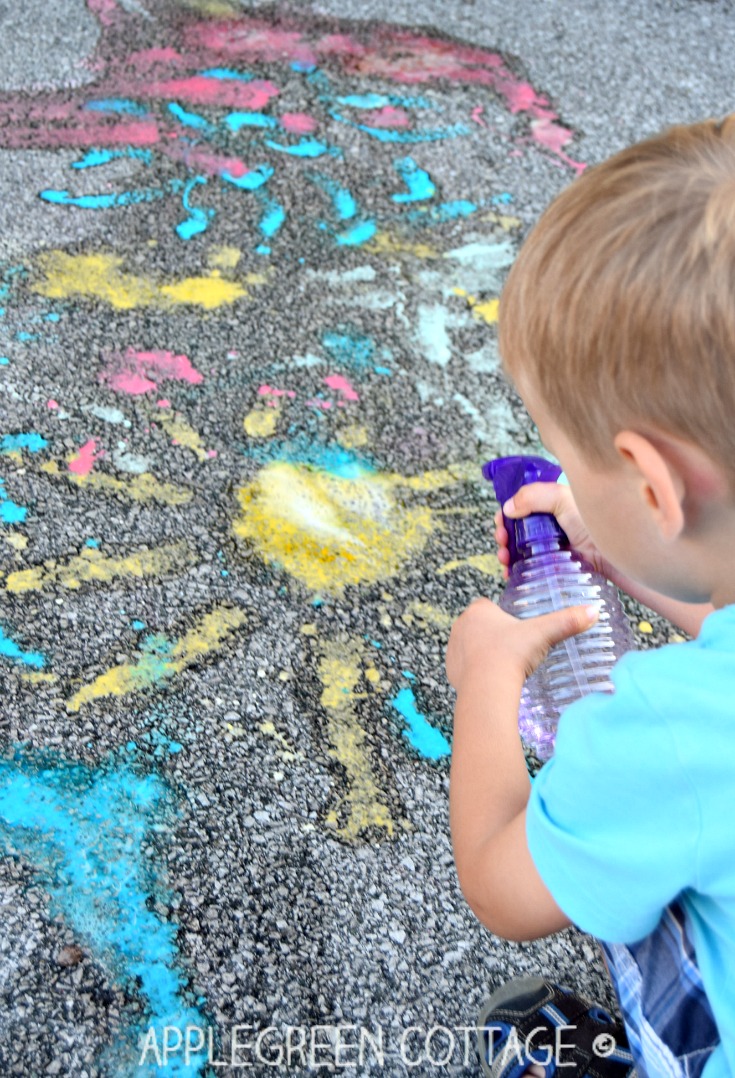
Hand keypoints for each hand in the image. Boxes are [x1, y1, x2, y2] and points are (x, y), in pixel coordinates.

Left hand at [446, 597, 597, 692]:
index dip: (503, 616)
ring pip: (471, 646)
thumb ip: (567, 621)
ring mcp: (453, 649)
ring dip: (484, 653)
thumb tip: (594, 610)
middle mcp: (461, 626)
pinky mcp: (451, 670)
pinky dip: (476, 671)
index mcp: (478, 610)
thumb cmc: (512, 655)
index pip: (489, 606)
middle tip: (514, 649)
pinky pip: (465, 667)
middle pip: (480, 626)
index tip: (517, 629)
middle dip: (494, 635)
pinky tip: (492, 678)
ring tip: (505, 665)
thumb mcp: (543, 634)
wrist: (487, 688)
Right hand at [494, 481, 610, 579]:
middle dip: (503, 533)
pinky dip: (513, 569)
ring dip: (504, 551)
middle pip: (516, 527)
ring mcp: (549, 547)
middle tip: (502, 540)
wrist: (613, 558)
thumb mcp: (564, 499)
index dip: (507, 511)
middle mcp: (549, 525)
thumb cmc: (593, 525)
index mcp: (552, 505)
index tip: (502, 520)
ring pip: (517, 548)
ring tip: (504, 557)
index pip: (521, 505)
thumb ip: (534, 496)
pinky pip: (526, 567)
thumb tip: (507, 508)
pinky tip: (509, 571)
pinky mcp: (551, 567)